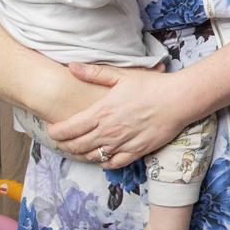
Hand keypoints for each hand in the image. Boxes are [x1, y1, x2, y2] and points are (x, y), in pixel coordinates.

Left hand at [48, 63, 189, 167]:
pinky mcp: (136, 151)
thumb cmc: (151, 85)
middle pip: (77, 146)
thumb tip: (71, 66)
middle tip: (61, 141)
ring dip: (81, 154)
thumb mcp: (122, 75)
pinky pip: (113, 163)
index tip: (51, 130)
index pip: (69, 129)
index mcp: (102, 112)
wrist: (178, 100)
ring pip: (93, 156)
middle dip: (64, 145)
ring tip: (78, 149)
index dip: (55, 132)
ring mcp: (122, 143)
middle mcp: (109, 131)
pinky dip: (103, 162)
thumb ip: (95, 73)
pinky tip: (102, 156)